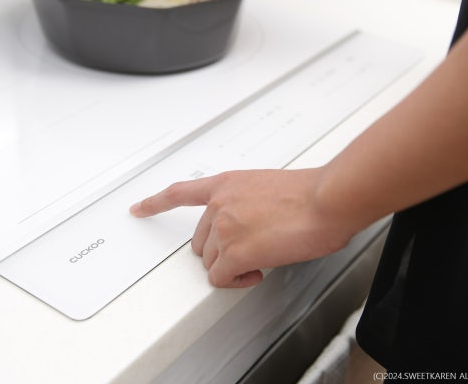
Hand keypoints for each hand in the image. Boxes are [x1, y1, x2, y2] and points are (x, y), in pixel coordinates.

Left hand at [129, 168, 353, 287]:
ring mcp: (224, 228)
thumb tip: (254, 226)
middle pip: (200, 241)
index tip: (140, 208)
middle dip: (220, 251)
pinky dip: (236, 282)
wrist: (327, 200)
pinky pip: (221, 279)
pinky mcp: (234, 253)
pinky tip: (257, 273)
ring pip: (211, 262)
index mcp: (227, 184)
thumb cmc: (311, 195)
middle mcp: (219, 204)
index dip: (156, 203)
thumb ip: (250, 204)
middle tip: (250, 252)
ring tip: (261, 259)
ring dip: (231, 267)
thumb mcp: (269, 189)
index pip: (181, 192)